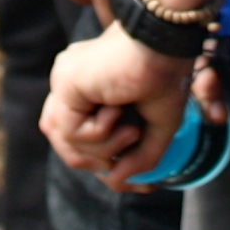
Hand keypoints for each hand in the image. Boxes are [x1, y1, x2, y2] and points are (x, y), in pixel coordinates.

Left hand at [38, 22, 190, 187]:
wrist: (165, 44)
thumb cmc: (165, 75)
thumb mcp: (155, 127)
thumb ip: (138, 157)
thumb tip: (118, 182)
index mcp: (87, 90)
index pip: (79, 139)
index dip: (106, 166)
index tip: (141, 184)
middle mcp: (70, 85)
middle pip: (67, 146)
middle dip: (102, 163)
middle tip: (133, 155)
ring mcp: (64, 83)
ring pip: (67, 143)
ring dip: (103, 149)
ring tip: (130, 130)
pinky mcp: (64, 84)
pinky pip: (71, 132)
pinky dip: (99, 134)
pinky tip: (117, 112)